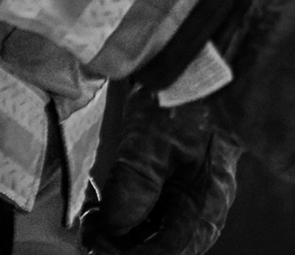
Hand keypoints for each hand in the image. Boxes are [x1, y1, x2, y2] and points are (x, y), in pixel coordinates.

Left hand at [85, 80, 239, 254]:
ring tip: (92, 214)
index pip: (170, 250)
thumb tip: (113, 227)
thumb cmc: (184, 98)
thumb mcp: (154, 142)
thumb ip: (135, 188)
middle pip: (160, 244)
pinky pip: (151, 207)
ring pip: (153, 228)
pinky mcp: (176, 176)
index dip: (129, 254)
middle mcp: (202, 203)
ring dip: (121, 227)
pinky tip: (104, 198)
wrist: (196, 59)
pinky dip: (125, 209)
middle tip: (88, 228)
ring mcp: (190, 190)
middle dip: (121, 242)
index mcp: (205, 201)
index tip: (97, 243)